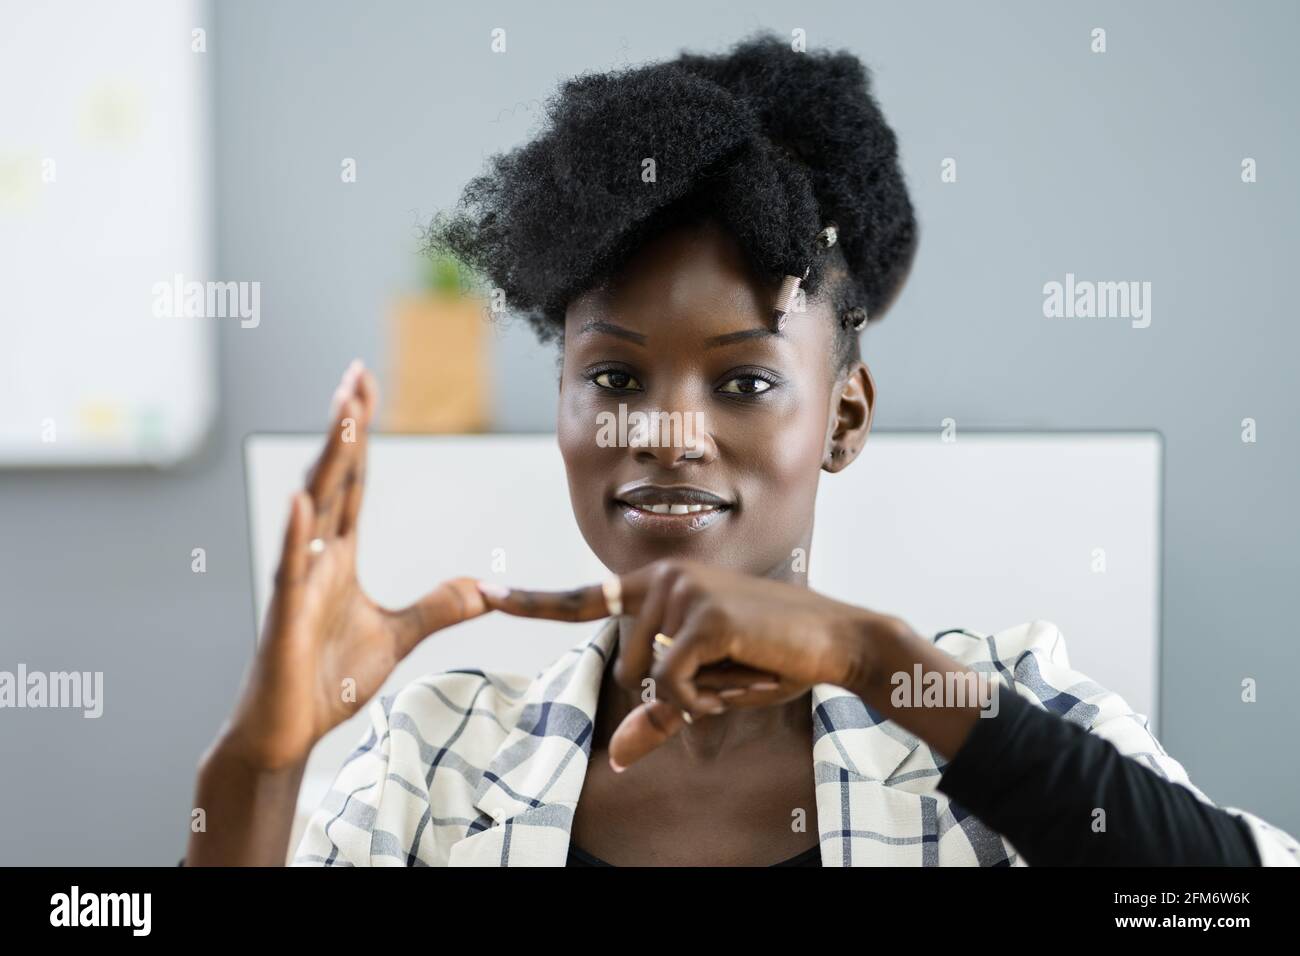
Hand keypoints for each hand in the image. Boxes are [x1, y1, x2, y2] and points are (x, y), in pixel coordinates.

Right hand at [220, 360, 489, 770]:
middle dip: (345, 426)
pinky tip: (301, 497)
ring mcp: (297, 582)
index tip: (365, 387)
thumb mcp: (400, 636)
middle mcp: (315, 557)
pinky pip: (290, 568)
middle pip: (333, 478)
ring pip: (312, 507)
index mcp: (338, 556)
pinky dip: (295, 532)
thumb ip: (438, 607)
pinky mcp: (284, 616)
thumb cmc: (329, 678)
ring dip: (327, 459)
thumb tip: (484, 588)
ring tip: (341, 413)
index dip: (360, 435)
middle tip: (356, 375)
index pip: (353, 481)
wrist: (288, 730)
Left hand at [476, 559, 912, 769]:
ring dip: (694, 692)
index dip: (530, 601)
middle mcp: (663, 578)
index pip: (585, 597)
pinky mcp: (701, 614)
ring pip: (648, 678)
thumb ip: (658, 713)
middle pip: (624, 666)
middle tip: (728, 668)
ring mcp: (681, 591)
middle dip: (673, 689)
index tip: (481, 593)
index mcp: (659, 586)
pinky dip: (702, 698)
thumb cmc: (769, 658)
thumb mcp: (707, 691)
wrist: (833, 639)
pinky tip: (740, 674)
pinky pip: (671, 685)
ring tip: (739, 664)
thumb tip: (615, 758)